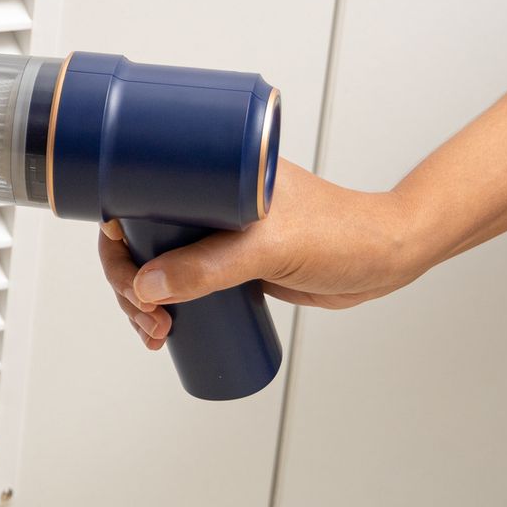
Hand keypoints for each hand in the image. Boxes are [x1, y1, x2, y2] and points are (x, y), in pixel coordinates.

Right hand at [96, 160, 427, 350]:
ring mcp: (220, 233)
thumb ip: (209, 266)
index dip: (119, 244)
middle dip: (129, 284)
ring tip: (156, 333)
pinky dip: (168, 307)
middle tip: (146, 318)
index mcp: (210, 174)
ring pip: (160, 267)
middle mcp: (208, 200)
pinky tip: (165, 331)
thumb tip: (146, 287)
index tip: (128, 282)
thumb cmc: (342, 233)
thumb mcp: (270, 248)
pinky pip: (186, 283)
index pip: (137, 199)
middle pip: (140, 239)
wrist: (388, 258)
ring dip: (144, 303)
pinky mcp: (234, 263)